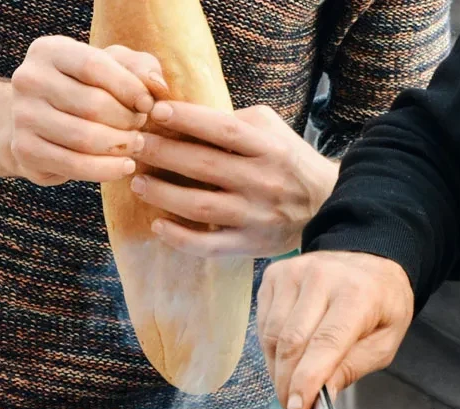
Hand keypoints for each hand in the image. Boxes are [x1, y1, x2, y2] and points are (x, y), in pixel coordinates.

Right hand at [3, 35, 164, 184]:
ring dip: (121, 146)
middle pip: (93, 105)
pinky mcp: (25, 149)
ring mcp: (22, 115)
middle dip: (127, 120)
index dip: (129, 88)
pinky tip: (125, 166)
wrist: (44, 122)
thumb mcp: (117, 68)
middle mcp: (28, 79)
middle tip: (140, 127)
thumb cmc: (91, 89)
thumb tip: (158, 86)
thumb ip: (141, 68)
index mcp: (49, 51)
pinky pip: (75, 165)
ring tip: (136, 144)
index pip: (94, 66)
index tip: (148, 104)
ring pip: (85, 138)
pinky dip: (108, 170)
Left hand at [131, 101, 339, 257]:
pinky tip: (158, 225)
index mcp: (269, 149)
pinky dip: (180, 238)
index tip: (155, 112)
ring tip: (138, 183)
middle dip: (162, 153)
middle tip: (133, 145)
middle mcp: (263, 182)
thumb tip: (185, 116)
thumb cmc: (290, 162)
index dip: (187, 119)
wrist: (326, 204)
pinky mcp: (251, 244)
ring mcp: (256, 216)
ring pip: (200, 207)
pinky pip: (210, 245)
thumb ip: (237, 121)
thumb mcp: (273, 130)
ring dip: (163, 194)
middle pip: (204, 166)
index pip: (223, 130)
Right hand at [257, 251, 413, 408]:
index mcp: (357, 294)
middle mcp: (322, 277)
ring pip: (272, 335)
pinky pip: (264, 324)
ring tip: (293, 391)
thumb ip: (352, 367)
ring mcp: (294, 272)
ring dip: (278, 372)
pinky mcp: (275, 275)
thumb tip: (321, 396)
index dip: (307, 380)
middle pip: (292, 342)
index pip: (325, 343)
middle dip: (288, 385)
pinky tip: (287, 361)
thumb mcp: (384, 342)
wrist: (371, 262)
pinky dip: (272, 351)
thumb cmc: (382, 305)